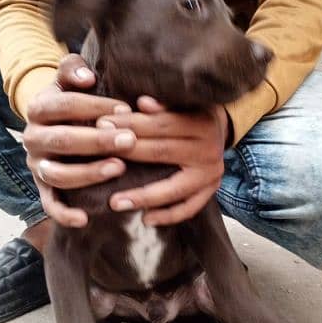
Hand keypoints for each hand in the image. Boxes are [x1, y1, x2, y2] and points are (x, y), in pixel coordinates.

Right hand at [23, 54, 136, 226]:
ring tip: (119, 168)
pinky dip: (63, 214)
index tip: (126, 110)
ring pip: (59, 174)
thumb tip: (86, 77)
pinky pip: (49, 204)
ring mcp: (37, 165)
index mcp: (38, 108)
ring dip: (89, 173)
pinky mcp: (42, 187)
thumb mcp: (68, 78)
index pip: (64, 106)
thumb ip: (73, 68)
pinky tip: (85, 219)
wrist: (50, 121)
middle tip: (130, 141)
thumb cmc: (69, 97)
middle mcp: (32, 138)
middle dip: (98, 141)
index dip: (95, 107)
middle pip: (63, 141)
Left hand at [97, 96, 228, 225]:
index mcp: (201, 123)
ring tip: (115, 203)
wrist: (222, 129)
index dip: (130, 124)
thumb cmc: (191, 113)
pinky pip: (189, 208)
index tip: (102, 125)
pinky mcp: (211, 191)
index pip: (160, 125)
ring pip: (174, 188)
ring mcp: (211, 174)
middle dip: (128, 154)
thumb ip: (162, 105)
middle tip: (98, 159)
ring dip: (143, 197)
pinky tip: (145, 219)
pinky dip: (168, 216)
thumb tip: (142, 103)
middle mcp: (208, 150)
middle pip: (162, 153)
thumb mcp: (182, 103)